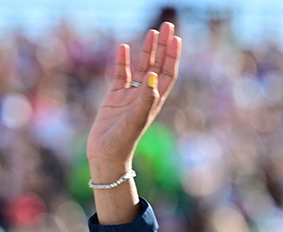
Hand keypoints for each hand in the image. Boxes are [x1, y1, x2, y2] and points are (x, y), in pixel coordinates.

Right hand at [86, 22, 180, 171]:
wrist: (106, 154)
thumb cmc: (124, 140)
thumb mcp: (137, 119)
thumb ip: (146, 98)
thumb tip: (154, 75)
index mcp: (155, 101)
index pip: (167, 73)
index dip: (173, 56)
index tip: (176, 38)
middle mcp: (146, 95)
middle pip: (157, 65)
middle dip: (163, 46)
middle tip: (167, 25)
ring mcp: (130, 95)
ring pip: (141, 67)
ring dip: (146, 50)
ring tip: (151, 31)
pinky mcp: (115, 97)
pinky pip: (121, 74)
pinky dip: (122, 61)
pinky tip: (123, 48)